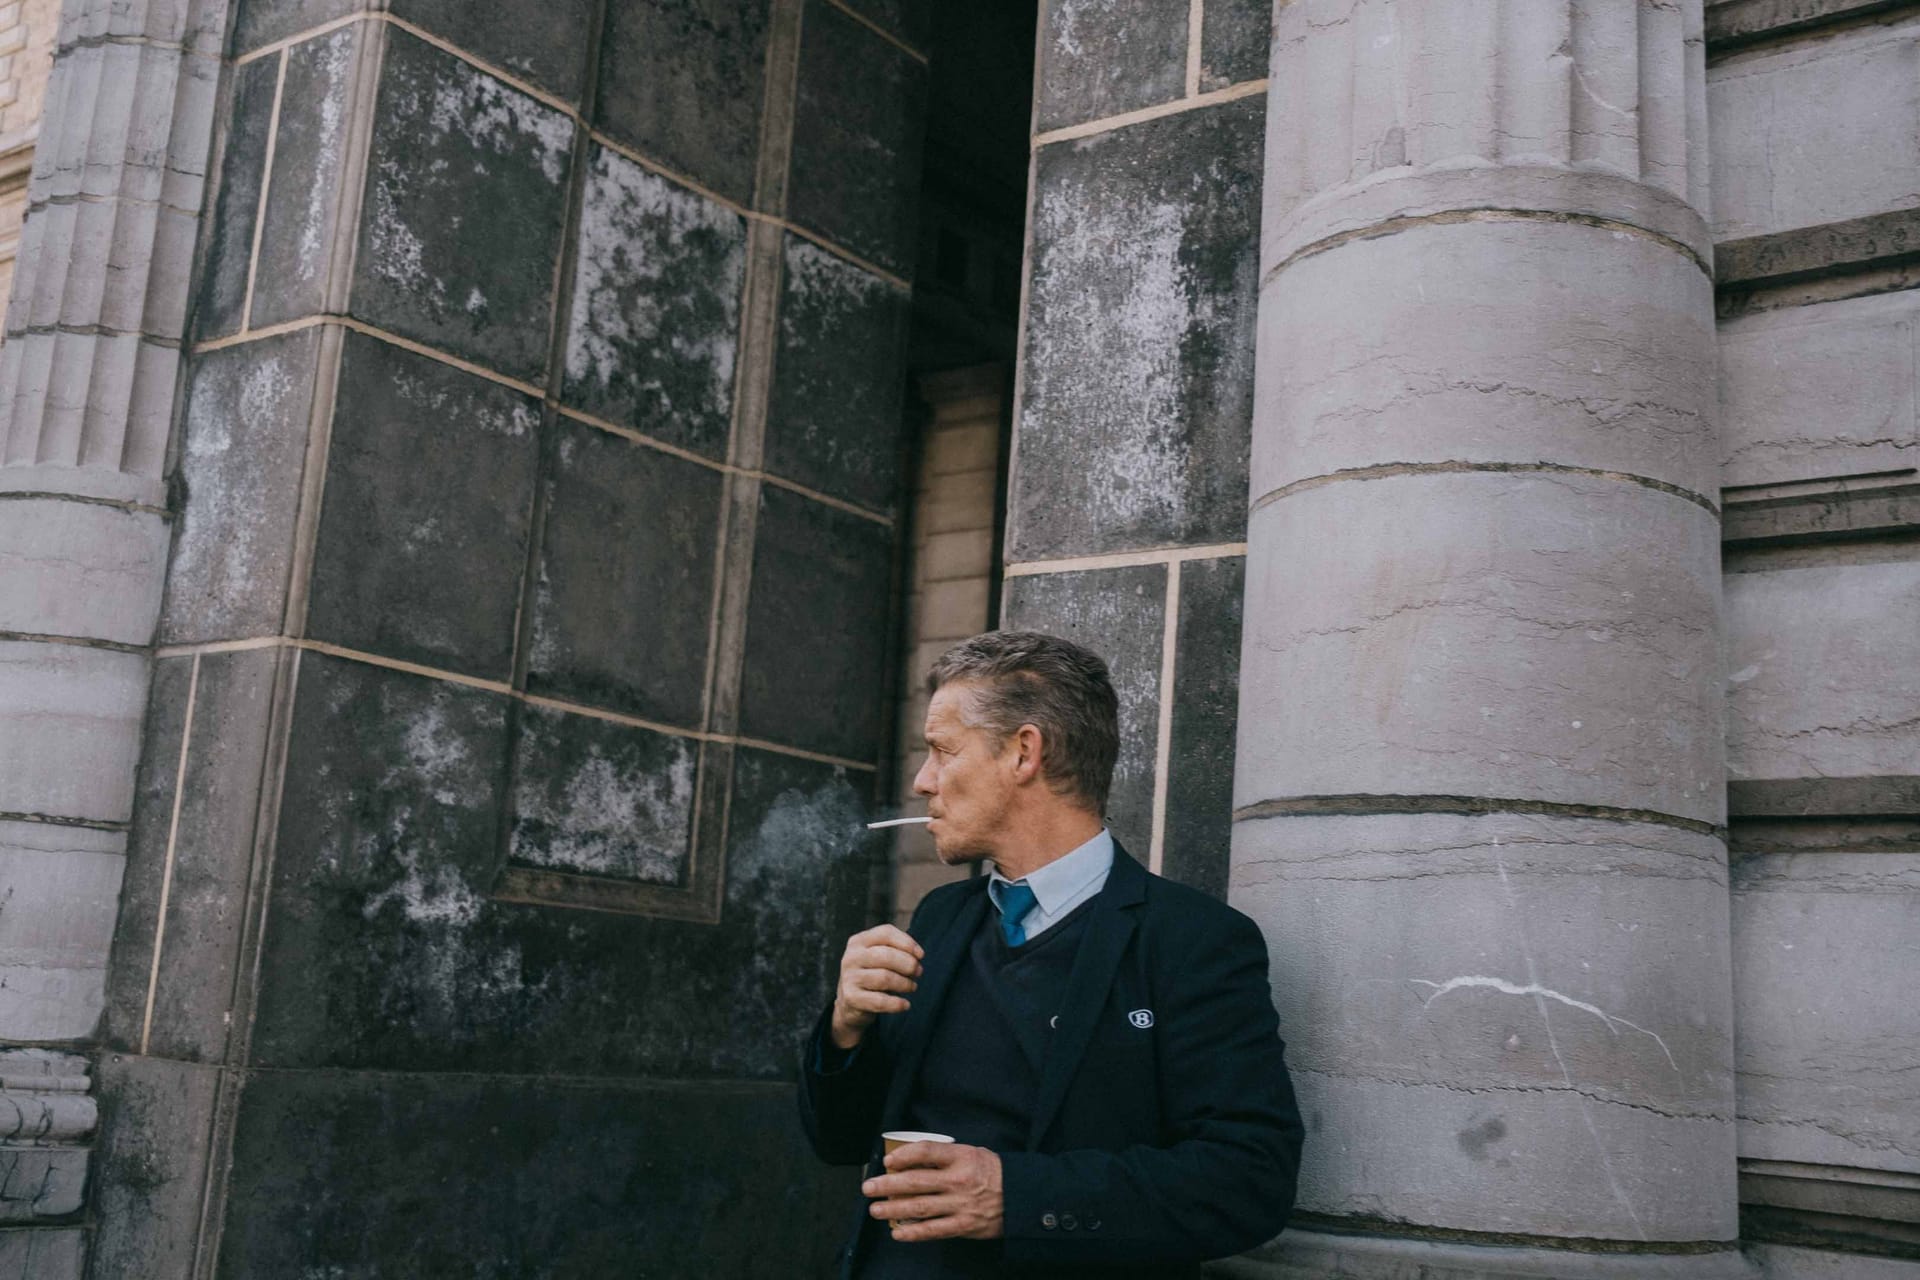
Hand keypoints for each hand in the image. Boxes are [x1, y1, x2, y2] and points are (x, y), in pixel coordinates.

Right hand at [830, 924, 924, 1049]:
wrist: (850, 1002)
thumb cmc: (872, 973)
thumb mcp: (878, 956)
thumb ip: (896, 950)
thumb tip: (918, 955)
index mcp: (858, 941)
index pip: (886, 933)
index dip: (907, 943)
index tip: (921, 955)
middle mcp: (851, 957)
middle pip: (886, 956)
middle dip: (908, 964)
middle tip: (918, 972)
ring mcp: (849, 978)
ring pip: (885, 978)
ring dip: (905, 984)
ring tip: (912, 987)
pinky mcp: (851, 998)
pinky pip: (880, 1001)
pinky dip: (897, 1003)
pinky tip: (906, 1004)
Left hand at [863, 1142, 1002, 1241]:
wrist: (1023, 1197)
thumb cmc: (995, 1173)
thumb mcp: (974, 1153)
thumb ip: (947, 1157)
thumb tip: (913, 1160)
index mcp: (962, 1157)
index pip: (926, 1152)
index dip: (903, 1156)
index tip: (888, 1161)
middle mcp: (959, 1180)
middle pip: (916, 1181)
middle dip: (888, 1185)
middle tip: (869, 1187)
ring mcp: (961, 1204)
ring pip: (920, 1207)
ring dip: (894, 1209)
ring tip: (876, 1209)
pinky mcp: (964, 1225)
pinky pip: (933, 1230)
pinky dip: (913, 1232)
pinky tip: (897, 1232)